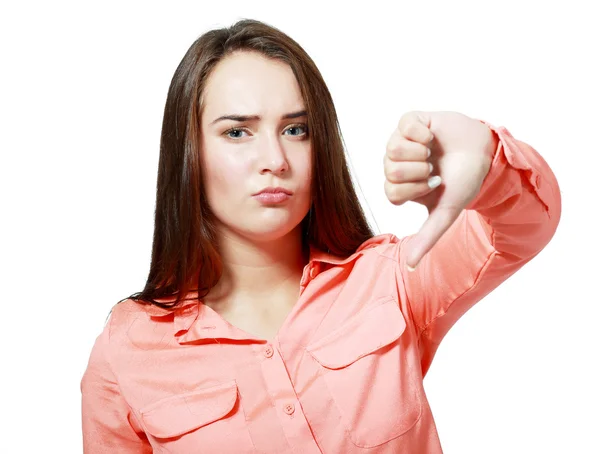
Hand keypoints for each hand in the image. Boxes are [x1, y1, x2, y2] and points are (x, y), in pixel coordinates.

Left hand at [383, 111, 497, 270]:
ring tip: (433, 152)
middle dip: (420, 171)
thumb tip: (411, 267)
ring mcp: (400, 142)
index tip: (434, 184)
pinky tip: (433, 137)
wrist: (483, 154)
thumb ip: (427, 238)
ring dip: (421, 152)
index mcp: (398, 187)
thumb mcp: (446, 212)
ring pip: (393, 148)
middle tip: (434, 168)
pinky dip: (423, 132)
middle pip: (391, 170)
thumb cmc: (462, 183)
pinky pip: (405, 125)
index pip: (391, 192)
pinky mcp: (410, 121)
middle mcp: (395, 165)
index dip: (416, 189)